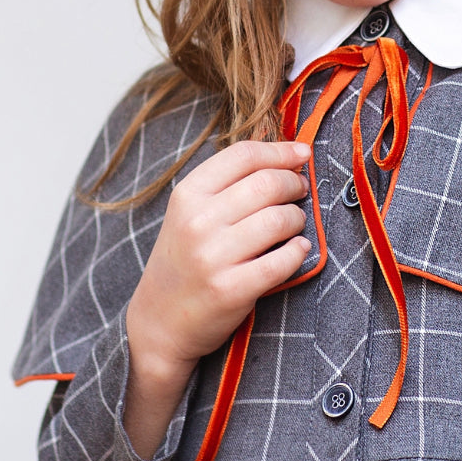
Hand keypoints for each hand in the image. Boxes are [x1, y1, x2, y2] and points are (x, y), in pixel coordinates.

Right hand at [123, 139, 311, 456]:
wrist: (159, 323)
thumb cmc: (183, 259)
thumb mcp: (190, 210)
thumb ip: (228, 176)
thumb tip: (273, 137)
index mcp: (187, 195)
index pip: (244, 155)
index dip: (281, 150)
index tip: (302, 153)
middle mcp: (198, 222)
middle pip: (267, 183)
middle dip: (294, 183)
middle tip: (301, 190)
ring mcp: (213, 257)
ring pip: (279, 220)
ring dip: (298, 218)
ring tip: (295, 223)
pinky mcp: (231, 290)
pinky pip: (283, 261)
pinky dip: (299, 251)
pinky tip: (297, 249)